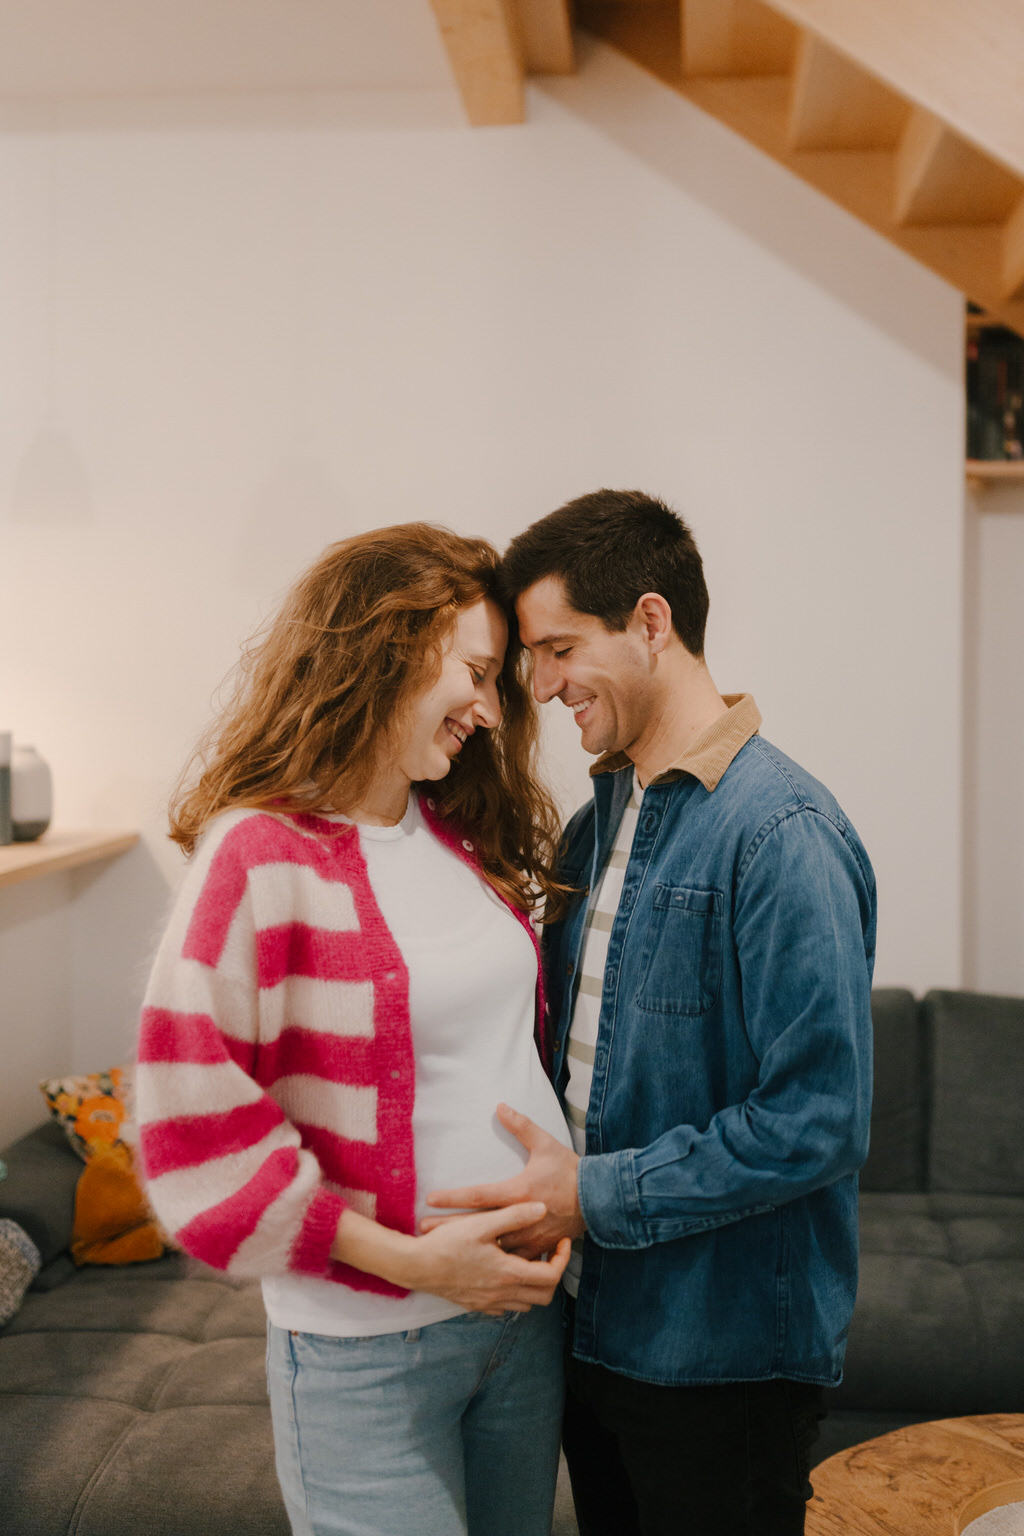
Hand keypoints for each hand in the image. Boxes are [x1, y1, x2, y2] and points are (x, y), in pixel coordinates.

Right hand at [331, 1199, 569, 1315]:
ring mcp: (489, 1303)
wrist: (415, 1266)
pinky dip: (515, 1294)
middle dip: (553, 1274)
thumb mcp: (481, 1224)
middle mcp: (502, 1294)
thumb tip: (543, 1208)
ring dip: (535, 1285)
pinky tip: (506, 1274)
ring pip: (527, 1304)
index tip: (561, 1241)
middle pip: (544, 1296)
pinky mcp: (476, 1306)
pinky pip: (506, 1308)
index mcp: (508, 1274)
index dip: (563, 1259)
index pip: (551, 1276)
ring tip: (527, 1260)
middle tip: (548, 1251)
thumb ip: (514, 1215)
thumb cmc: (447, 1243)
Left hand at [424, 1103, 583, 1260]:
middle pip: (476, 1226)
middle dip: (448, 1227)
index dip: (452, 1198)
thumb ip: (521, 1125)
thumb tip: (500, 1105)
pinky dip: (497, 1263)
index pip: (477, 1195)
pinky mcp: (539, 1247)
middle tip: (423, 1231)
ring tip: (446, 1250)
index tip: (430, 1200)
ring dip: (469, 1248)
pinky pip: (514, 1260)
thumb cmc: (570, 1170)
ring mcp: (529, 1235)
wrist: (600, 1198)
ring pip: (493, 1248)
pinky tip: (480, 1267)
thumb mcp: (545, 1144)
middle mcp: (519, 1216)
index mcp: (517, 1192)